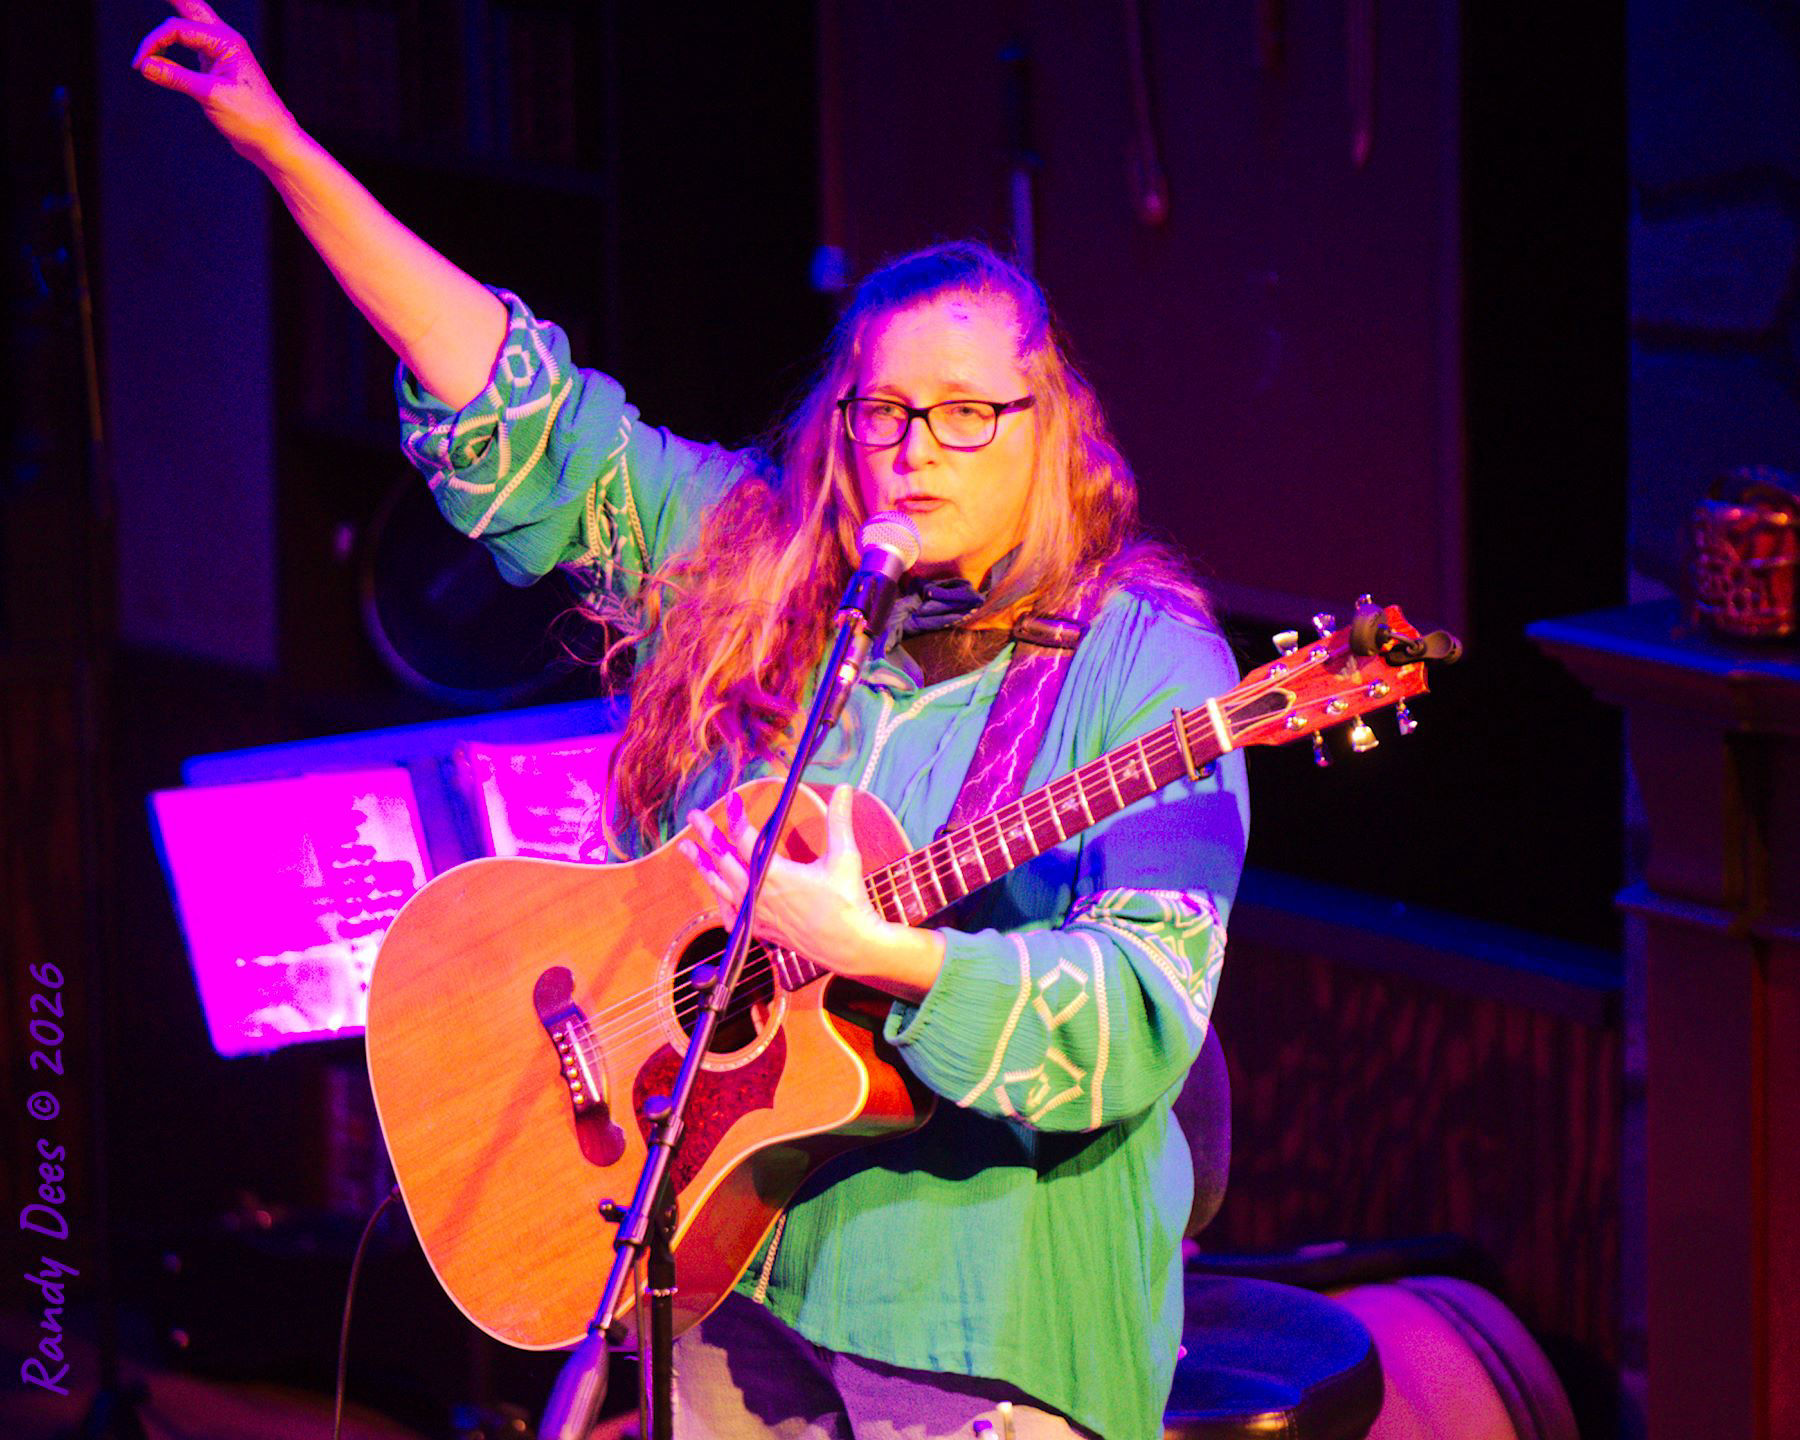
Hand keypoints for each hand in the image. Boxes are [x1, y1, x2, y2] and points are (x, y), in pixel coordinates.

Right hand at [133, 0, 299, 165]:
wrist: (272, 141)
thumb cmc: (252, 118)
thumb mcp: (211, 96)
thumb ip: (177, 78)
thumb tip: (144, 65)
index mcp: (227, 42)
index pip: (179, 29)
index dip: (154, 42)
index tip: (138, 64)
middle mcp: (225, 43)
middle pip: (192, 10)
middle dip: (174, 0)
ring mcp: (221, 55)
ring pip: (191, 26)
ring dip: (172, 22)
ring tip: (159, 11)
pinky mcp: (216, 69)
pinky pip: (192, 46)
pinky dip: (174, 43)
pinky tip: (164, 46)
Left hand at [680, 787, 943, 1002]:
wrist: (849, 946)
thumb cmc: (848, 901)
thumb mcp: (845, 857)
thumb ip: (839, 820)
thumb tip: (844, 787)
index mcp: (776, 875)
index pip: (746, 840)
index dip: (736, 818)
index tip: (732, 799)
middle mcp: (760, 895)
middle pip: (725, 860)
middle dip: (709, 835)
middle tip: (695, 816)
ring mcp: (757, 914)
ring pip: (721, 886)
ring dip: (703, 865)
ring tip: (687, 848)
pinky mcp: (761, 929)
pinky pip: (730, 912)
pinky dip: (720, 898)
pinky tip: (715, 889)